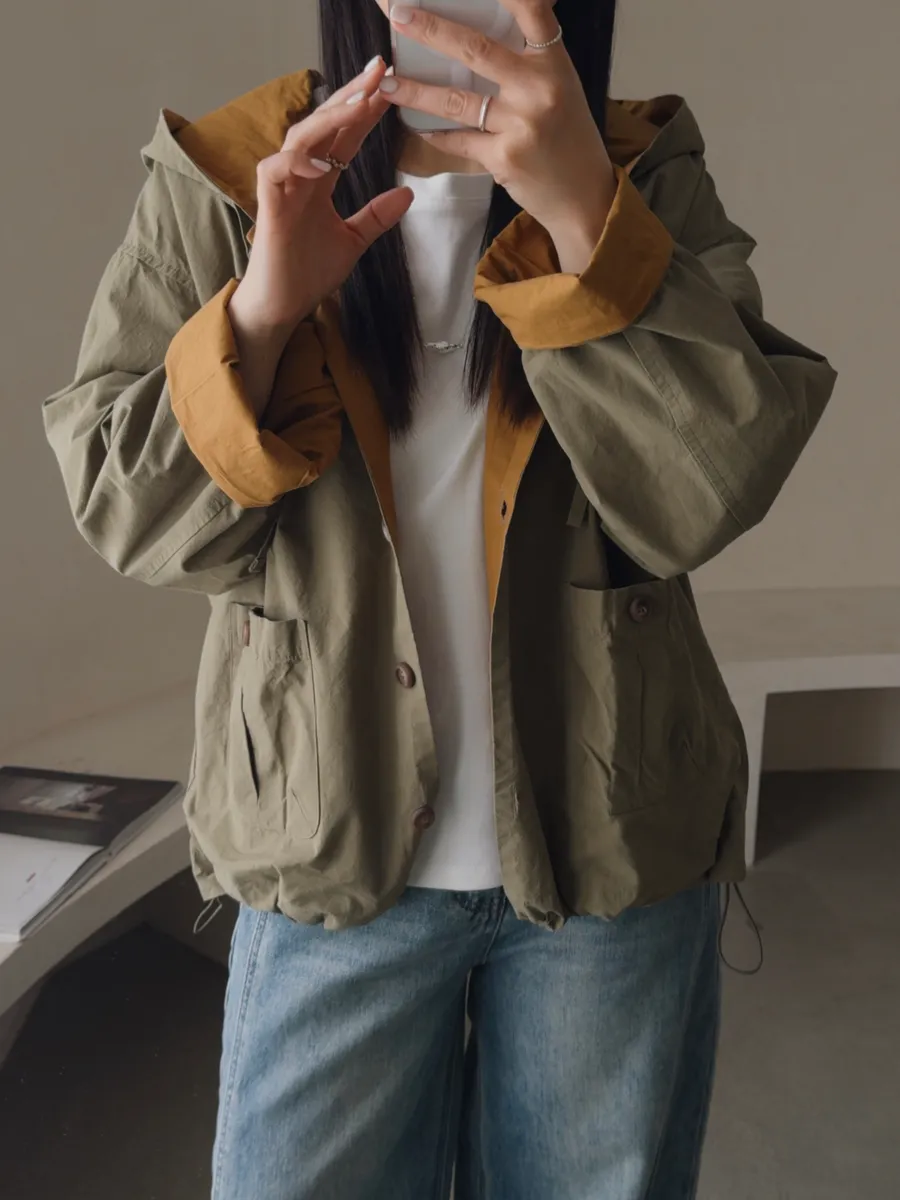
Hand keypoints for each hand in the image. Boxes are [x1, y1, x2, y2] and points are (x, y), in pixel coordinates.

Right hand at [229, 57, 413, 339]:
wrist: (285, 304)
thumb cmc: (309, 272)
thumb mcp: (353, 240)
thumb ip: (376, 216)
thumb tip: (408, 195)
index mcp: (319, 178)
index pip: (344, 134)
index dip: (366, 111)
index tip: (391, 88)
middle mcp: (300, 173)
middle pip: (325, 123)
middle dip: (351, 95)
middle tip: (379, 71)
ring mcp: (282, 184)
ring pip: (302, 136)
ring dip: (330, 117)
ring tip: (360, 103)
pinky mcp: (268, 202)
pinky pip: (277, 168)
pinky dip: (298, 160)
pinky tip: (323, 160)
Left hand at [381, 1, 616, 272]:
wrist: (582, 195)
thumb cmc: (566, 135)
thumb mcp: (558, 86)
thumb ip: (527, 56)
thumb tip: (485, 24)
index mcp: (553, 62)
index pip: (532, 9)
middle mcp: (539, 88)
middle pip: (476, 49)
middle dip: (430, 29)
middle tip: (396, 14)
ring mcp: (521, 125)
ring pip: (457, 100)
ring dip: (415, 91)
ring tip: (385, 83)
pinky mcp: (505, 158)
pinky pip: (459, 140)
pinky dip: (435, 133)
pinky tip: (416, 126)